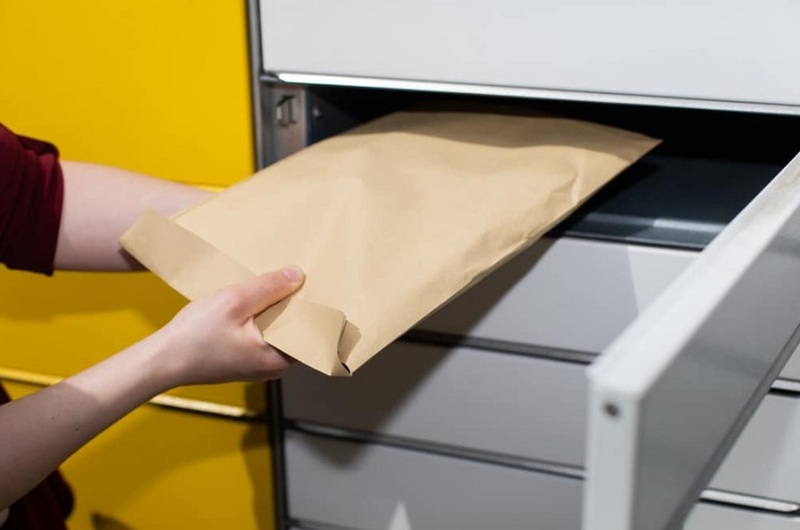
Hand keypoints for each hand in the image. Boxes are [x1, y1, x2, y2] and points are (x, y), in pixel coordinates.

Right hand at [154, 266, 304, 386]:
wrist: (161, 360)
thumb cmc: (196, 335)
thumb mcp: (235, 301)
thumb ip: (269, 287)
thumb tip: (299, 275)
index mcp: (278, 359)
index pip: (308, 332)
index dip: (311, 308)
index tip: (313, 287)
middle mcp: (272, 368)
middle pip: (293, 331)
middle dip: (292, 306)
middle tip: (294, 280)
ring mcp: (256, 366)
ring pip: (275, 332)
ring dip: (272, 311)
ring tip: (272, 287)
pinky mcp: (242, 361)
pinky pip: (260, 337)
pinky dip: (258, 320)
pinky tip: (251, 303)